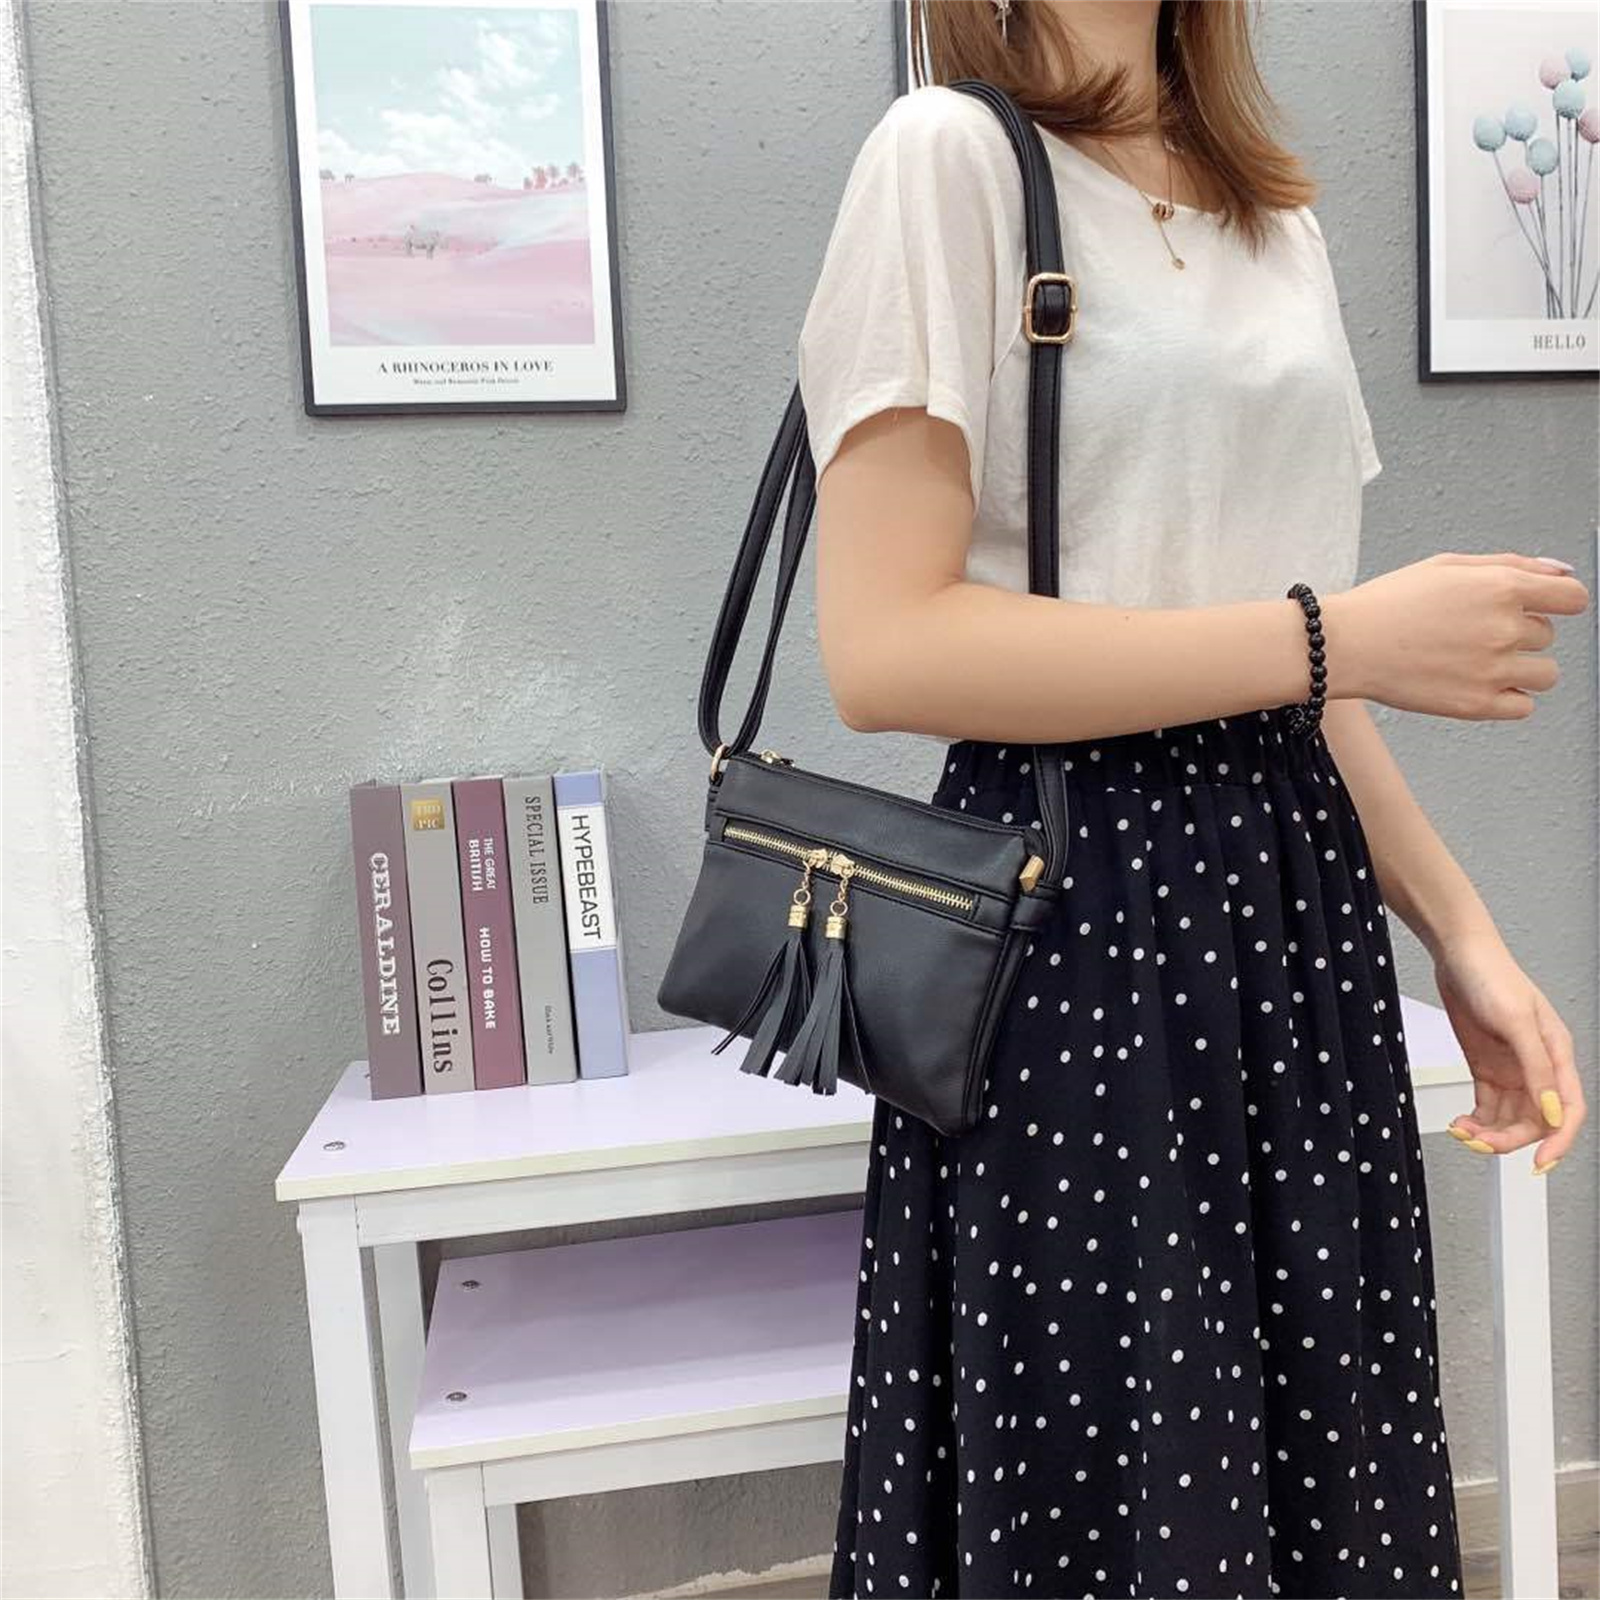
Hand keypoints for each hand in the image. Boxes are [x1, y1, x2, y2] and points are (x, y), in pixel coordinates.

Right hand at [1323, 551, 1588, 717]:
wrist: (1342, 646)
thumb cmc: (1388, 603)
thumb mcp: (1448, 566)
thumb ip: (1511, 564)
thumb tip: (1563, 572)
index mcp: (1501, 587)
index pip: (1572, 597)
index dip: (1558, 600)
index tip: (1539, 607)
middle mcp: (1504, 628)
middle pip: (1547, 635)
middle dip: (1519, 632)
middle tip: (1471, 633)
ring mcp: (1493, 670)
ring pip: (1545, 674)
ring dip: (1521, 668)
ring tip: (1477, 662)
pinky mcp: (1477, 705)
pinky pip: (1524, 707)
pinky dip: (1508, 698)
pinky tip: (1475, 684)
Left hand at [1432, 928, 1584, 1173]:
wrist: (1456, 955)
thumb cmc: (1492, 976)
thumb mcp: (1516, 1021)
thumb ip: (1536, 1068)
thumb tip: (1551, 1112)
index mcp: (1556, 1055)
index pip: (1568, 1111)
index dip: (1559, 1141)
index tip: (1540, 1164)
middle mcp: (1537, 1066)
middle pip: (1535, 1120)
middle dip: (1510, 1138)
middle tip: (1479, 1142)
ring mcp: (1511, 1068)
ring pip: (1510, 1118)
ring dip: (1490, 1132)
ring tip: (1464, 1132)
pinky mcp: (1486, 1067)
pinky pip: (1488, 1106)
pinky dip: (1477, 1119)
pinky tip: (1462, 1123)